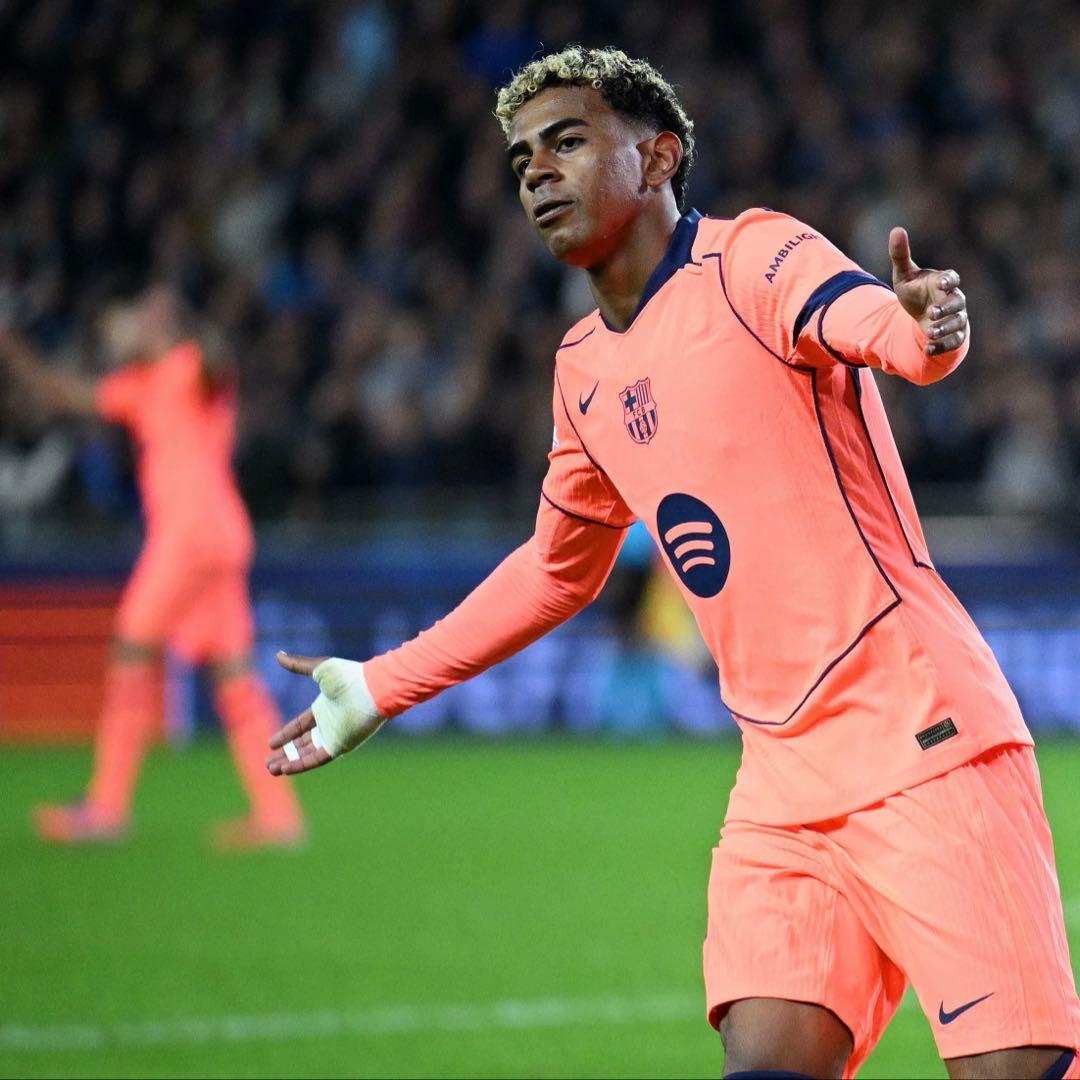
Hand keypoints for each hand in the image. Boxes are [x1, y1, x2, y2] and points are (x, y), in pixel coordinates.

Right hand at [266, 652, 386, 775]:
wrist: (371, 689)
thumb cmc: (348, 677)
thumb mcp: (319, 668)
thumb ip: (298, 665)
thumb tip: (278, 655)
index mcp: (324, 708)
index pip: (301, 725)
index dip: (286, 734)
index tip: (271, 743)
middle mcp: (329, 724)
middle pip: (303, 743)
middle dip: (285, 753)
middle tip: (268, 763)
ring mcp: (335, 736)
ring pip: (307, 754)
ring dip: (289, 762)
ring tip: (271, 769)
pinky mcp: (340, 745)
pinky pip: (318, 759)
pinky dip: (301, 765)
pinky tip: (285, 769)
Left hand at [889, 227, 967, 354]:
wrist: (920, 315)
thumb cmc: (914, 291)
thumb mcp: (903, 275)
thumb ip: (900, 255)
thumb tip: (896, 230)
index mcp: (944, 282)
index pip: (952, 278)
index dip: (949, 280)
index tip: (942, 282)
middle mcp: (954, 299)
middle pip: (958, 302)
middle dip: (947, 308)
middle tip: (932, 313)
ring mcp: (956, 317)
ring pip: (957, 323)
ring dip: (945, 328)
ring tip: (929, 332)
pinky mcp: (953, 335)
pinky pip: (953, 341)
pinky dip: (942, 346)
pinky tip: (927, 349)